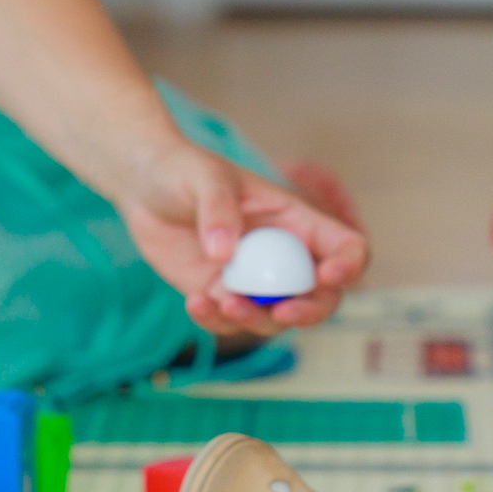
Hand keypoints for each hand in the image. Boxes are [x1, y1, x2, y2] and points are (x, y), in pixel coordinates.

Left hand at [116, 139, 368, 337]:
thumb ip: (218, 210)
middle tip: (282, 312)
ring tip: (221, 302)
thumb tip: (224, 255)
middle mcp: (282, 256)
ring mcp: (253, 280)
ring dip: (257, 320)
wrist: (144, 187)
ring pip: (276, 318)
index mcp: (296, 221)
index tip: (326, 275)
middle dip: (310, 312)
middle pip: (321, 297)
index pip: (345, 246)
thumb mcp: (204, 179)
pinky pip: (231, 322)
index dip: (348, 265)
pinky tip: (194, 302)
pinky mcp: (221, 295)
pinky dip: (217, 321)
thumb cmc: (184, 170)